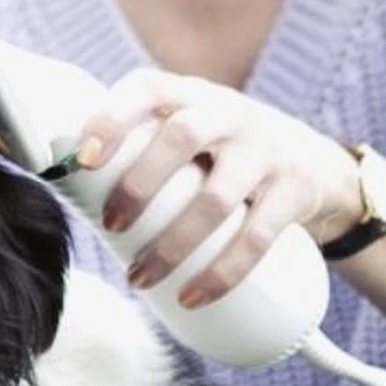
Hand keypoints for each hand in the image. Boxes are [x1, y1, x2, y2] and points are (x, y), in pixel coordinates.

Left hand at [78, 70, 364, 306]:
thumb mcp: (192, 139)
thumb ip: (143, 153)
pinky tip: (192, 296)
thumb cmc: (226, 158)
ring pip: (217, 198)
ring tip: (140, 278)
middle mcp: (231, 115)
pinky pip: (258, 237)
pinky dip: (221, 273)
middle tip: (112, 226)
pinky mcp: (296, 191)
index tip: (85, 158)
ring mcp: (268, 151)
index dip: (113, 117)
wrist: (318, 168)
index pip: (149, 89)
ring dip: (173, 245)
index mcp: (193, 97)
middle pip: (183, 136)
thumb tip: (67, 192)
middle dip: (140, 184)